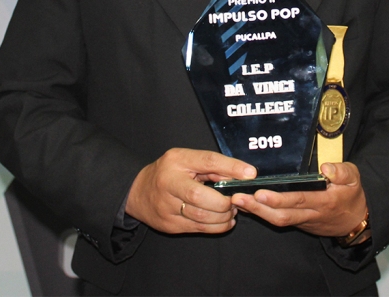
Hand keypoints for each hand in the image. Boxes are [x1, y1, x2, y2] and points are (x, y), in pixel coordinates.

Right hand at [125, 148, 256, 233]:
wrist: (138, 192)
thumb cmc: (169, 172)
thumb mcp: (186, 160)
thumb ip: (211, 166)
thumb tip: (242, 175)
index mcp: (175, 161)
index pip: (206, 161)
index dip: (230, 167)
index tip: (250, 174)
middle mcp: (168, 183)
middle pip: (201, 197)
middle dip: (224, 202)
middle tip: (236, 201)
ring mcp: (167, 207)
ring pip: (202, 217)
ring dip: (223, 216)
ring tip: (231, 211)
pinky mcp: (170, 225)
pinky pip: (199, 228)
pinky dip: (217, 227)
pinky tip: (225, 221)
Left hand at [230, 162, 366, 236]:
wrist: (356, 221)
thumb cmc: (352, 195)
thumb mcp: (354, 178)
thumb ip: (342, 172)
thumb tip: (326, 167)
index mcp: (324, 201)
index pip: (299, 200)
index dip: (279, 199)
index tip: (260, 193)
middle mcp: (311, 213)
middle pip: (282, 214)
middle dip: (259, 207)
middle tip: (238, 197)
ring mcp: (303, 220)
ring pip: (278, 220)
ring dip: (256, 212)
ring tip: (237, 200)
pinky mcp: (298, 222)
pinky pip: (278, 220)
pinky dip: (261, 213)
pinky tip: (245, 205)